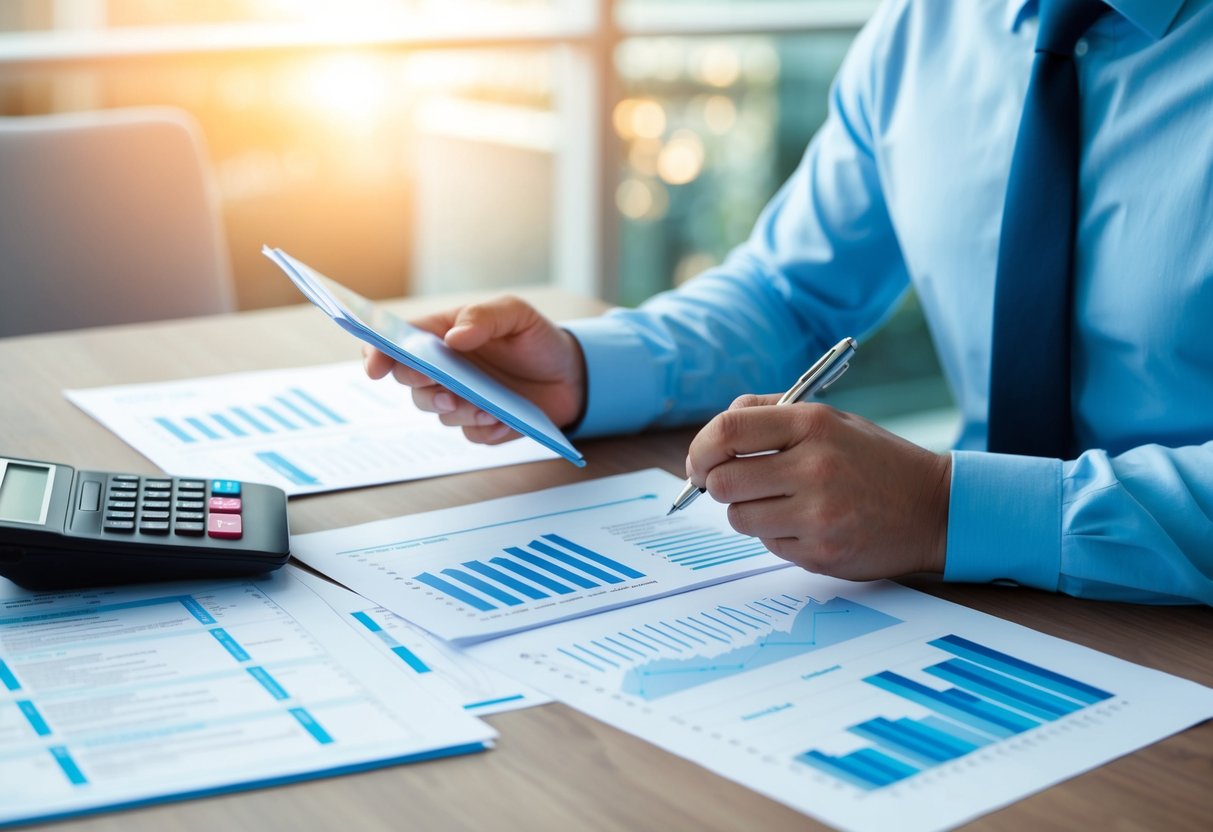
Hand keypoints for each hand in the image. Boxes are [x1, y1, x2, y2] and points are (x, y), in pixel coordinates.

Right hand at [363, 295, 585, 443]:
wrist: (572, 374)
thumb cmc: (536, 338)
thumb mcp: (516, 314)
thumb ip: (483, 318)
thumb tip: (454, 337)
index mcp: (443, 335)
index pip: (396, 343)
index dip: (377, 353)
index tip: (376, 367)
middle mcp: (445, 369)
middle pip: (411, 383)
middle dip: (424, 388)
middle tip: (447, 390)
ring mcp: (461, 399)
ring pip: (439, 413)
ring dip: (458, 412)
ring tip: (488, 409)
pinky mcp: (481, 424)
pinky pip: (471, 435)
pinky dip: (485, 430)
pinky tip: (503, 421)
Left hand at [685, 395, 949, 579]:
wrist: (933, 508)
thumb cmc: (872, 460)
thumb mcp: (828, 420)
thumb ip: (768, 414)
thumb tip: (712, 437)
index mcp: (813, 423)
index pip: (728, 430)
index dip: (700, 449)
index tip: (698, 463)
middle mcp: (815, 466)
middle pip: (723, 481)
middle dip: (718, 485)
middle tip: (737, 485)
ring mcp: (819, 513)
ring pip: (739, 517)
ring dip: (748, 511)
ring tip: (782, 502)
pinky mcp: (821, 551)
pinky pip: (768, 543)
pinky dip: (776, 534)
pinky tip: (808, 522)